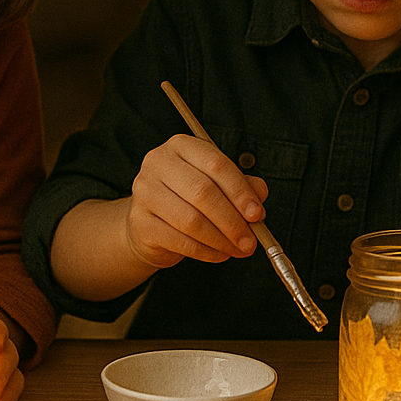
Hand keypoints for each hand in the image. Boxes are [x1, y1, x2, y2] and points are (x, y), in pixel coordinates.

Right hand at [126, 134, 269, 268]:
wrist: (149, 223)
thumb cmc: (187, 198)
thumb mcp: (216, 184)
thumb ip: (241, 185)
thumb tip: (260, 196)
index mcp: (181, 146)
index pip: (216, 164)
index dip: (240, 191)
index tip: (257, 213)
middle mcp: (158, 163)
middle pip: (203, 192)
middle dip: (232, 220)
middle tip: (250, 240)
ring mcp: (144, 193)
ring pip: (191, 220)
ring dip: (221, 240)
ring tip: (238, 249)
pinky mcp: (140, 223)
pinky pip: (179, 241)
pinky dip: (205, 252)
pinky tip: (220, 254)